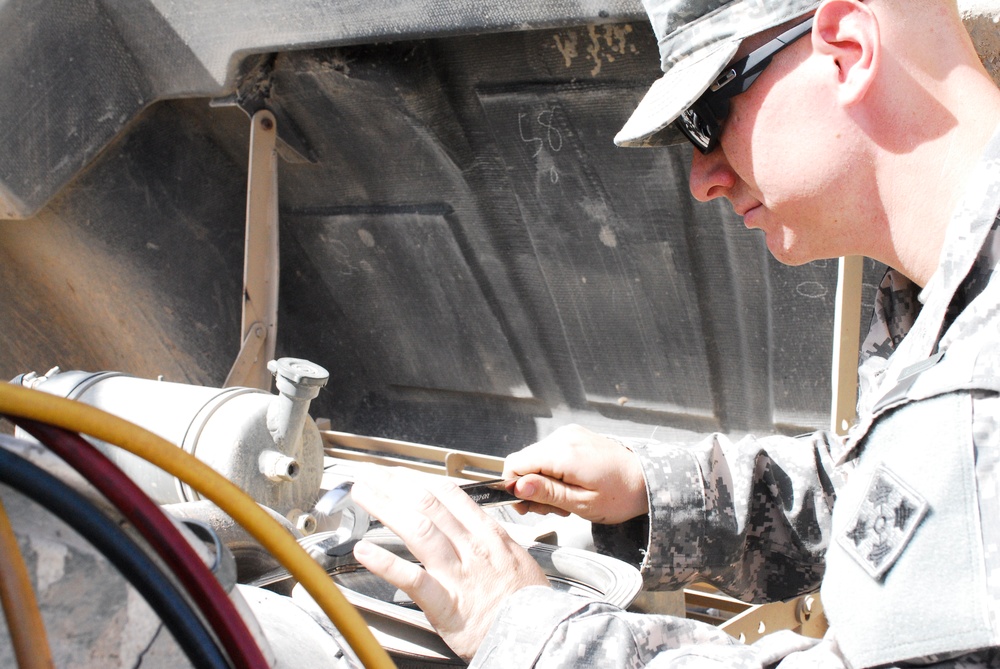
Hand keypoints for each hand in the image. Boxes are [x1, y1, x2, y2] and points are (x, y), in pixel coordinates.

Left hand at [350, 466, 548, 660]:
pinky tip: (364, 551)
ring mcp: (458, 573)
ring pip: (418, 529)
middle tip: (373, 475)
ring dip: (385, 507)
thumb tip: (474, 527)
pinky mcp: (445, 603)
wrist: (541, 637)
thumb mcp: (518, 558)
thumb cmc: (530, 603)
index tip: (400, 474)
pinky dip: (385, 562)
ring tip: (363, 494)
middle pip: (428, 503)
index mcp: (489, 535)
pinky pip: (411, 577)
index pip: (449, 494)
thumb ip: (492, 541)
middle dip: (395, 484)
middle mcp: (472, 547)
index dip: (419, 479)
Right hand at [502, 424, 647, 524]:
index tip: (526, 507)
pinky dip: (553, 472)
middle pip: (524, 461)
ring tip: (566, 500)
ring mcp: (569, 434)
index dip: (514, 487)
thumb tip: (517, 487)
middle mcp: (562, 437)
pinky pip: (550, 453)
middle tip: (553, 509)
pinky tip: (570, 486)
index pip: (515, 463)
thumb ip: (548, 493)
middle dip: (531, 488)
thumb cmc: (620, 495)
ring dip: (543, 482)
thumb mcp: (582, 504)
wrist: (647, 479)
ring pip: (536, 459)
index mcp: (563, 453)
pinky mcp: (574, 436)